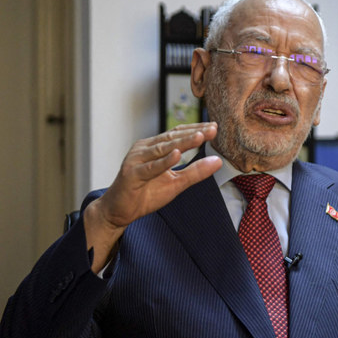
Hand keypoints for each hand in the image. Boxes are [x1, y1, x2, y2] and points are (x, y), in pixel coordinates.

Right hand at [85, 123, 221, 270]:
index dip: (196, 129)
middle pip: (172, 138)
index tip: (215, 127)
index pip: (178, 134)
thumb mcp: (176, 183)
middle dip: (193, 133)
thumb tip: (218, 161)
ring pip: (162, 149)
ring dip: (182, 142)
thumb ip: (195, 171)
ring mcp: (137, 160)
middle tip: (212, 128)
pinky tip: (177, 155)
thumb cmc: (146, 194)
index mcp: (155, 147)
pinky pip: (150, 167)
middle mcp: (145, 149)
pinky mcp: (132, 174)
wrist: (119, 210)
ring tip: (199, 136)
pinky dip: (164, 161)